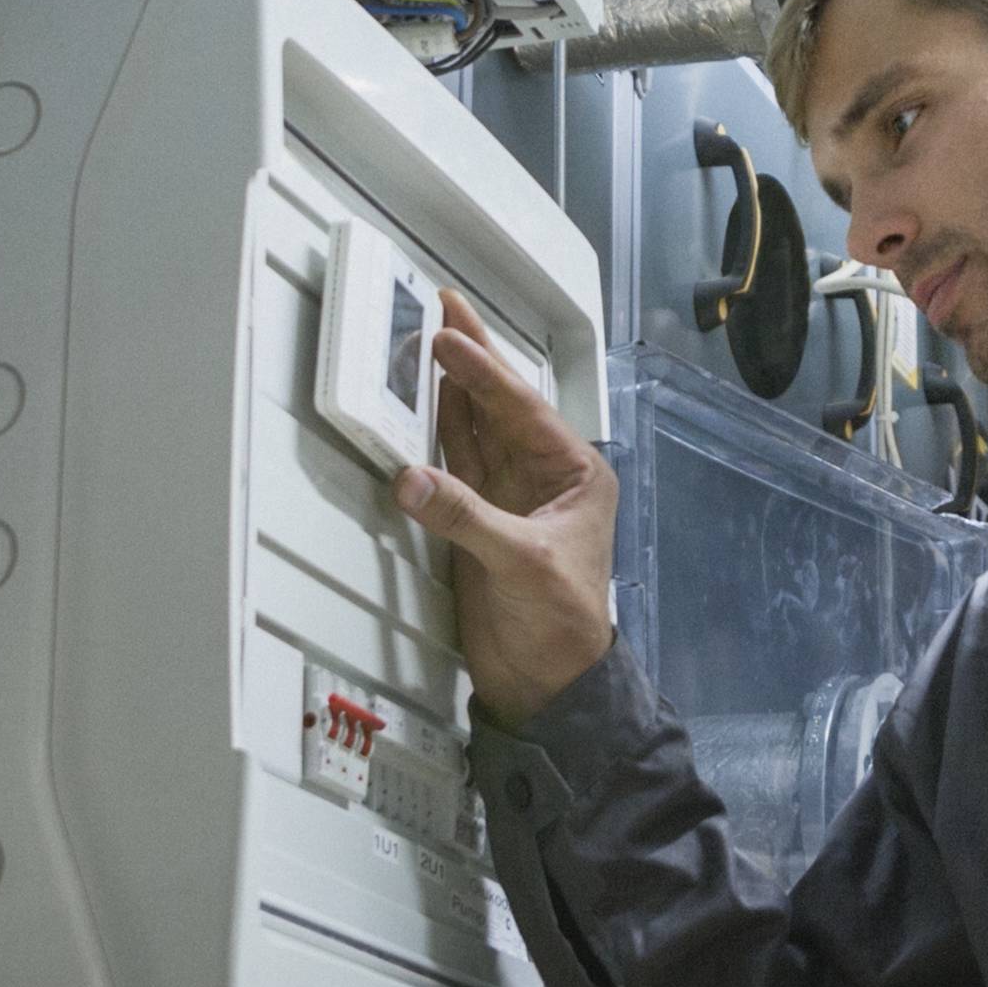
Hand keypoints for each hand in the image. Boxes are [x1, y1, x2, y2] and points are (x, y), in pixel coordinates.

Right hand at [399, 308, 617, 723]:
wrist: (549, 681)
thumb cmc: (562, 623)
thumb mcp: (521, 563)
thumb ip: (465, 517)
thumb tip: (411, 478)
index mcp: (575, 474)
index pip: (522, 409)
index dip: (483, 372)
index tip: (450, 336)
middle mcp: (543, 475)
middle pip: (501, 404)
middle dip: (473, 357)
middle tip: (443, 305)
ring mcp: (509, 495)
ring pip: (475, 426)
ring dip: (451, 386)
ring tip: (427, 338)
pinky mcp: (479, 519)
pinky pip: (456, 463)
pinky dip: (436, 431)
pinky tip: (424, 400)